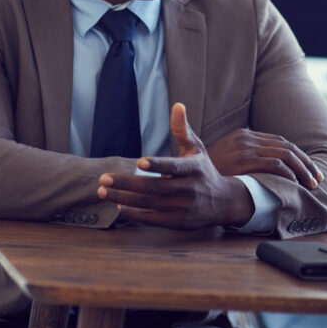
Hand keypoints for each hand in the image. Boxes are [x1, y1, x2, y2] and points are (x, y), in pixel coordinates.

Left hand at [97, 103, 253, 228]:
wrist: (223, 202)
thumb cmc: (204, 170)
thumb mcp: (196, 148)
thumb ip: (182, 129)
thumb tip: (177, 105)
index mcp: (194, 169)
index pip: (174, 167)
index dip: (157, 165)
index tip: (139, 162)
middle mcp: (189, 189)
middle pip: (154, 187)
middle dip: (127, 183)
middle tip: (103, 178)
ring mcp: (183, 208)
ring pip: (149, 203)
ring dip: (124, 198)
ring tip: (103, 191)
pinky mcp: (178, 222)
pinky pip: (152, 219)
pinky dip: (135, 213)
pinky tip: (120, 205)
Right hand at [207, 128, 323, 189]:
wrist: (186, 178)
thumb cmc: (207, 175)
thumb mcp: (224, 161)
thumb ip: (243, 159)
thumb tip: (266, 170)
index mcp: (244, 136)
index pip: (280, 142)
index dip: (298, 156)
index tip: (310, 170)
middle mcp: (247, 138)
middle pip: (286, 147)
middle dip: (306, 163)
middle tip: (317, 178)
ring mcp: (246, 148)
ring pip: (285, 155)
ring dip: (302, 170)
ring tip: (311, 184)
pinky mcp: (245, 160)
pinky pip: (275, 165)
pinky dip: (289, 174)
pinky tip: (296, 185)